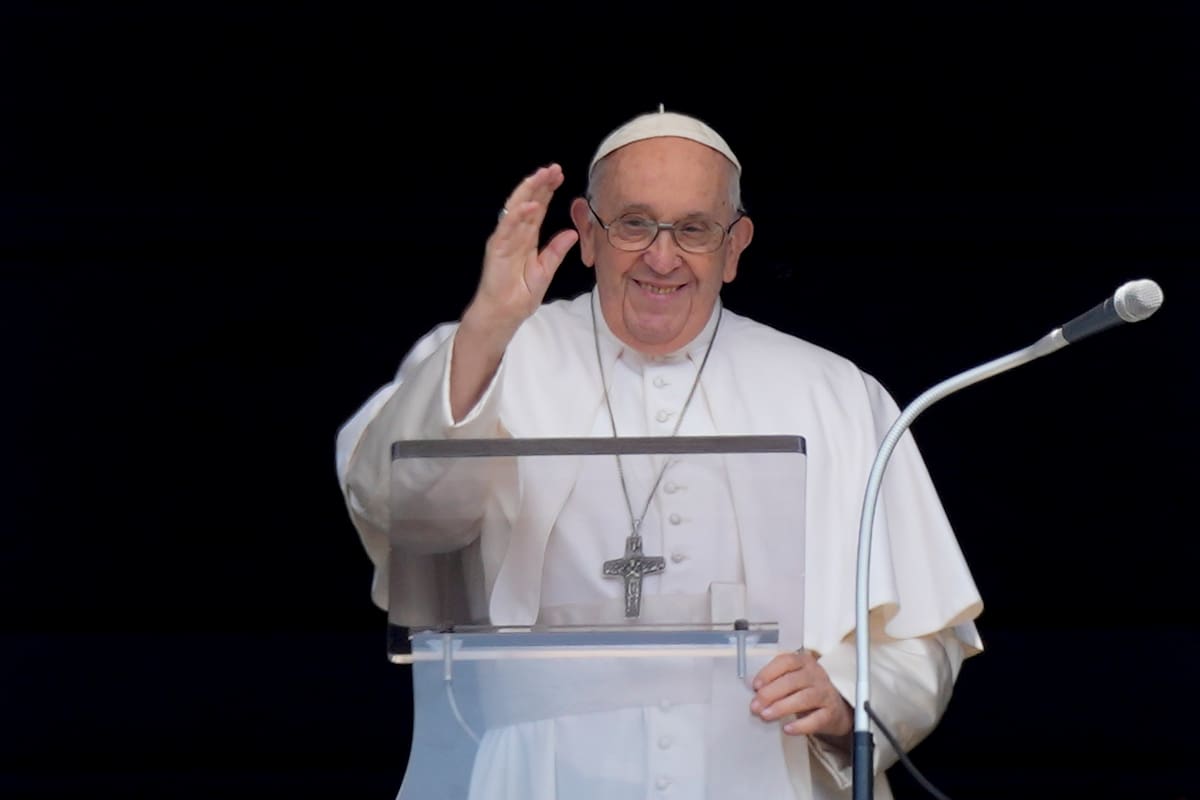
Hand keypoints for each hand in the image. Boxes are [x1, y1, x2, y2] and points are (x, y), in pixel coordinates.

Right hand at [465, 163, 578, 336]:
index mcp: (527, 238)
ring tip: (542, 175)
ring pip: (516, 208)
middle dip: (540, 184)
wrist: (505, 313)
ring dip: (529, 191)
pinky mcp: (497, 249)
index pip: (538, 208)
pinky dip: (518, 215)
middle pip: (528, 202)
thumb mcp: (546, 270)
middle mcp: (515, 234)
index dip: (548, 191)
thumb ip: (557, 251)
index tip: (560, 176)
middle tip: (554, 168)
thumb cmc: (521, 294)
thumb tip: (572, 233)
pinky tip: (531, 204)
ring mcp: (504, 239)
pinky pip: (508, 228)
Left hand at [750, 650, 852, 739]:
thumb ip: (776, 681)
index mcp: (804, 662)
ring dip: (781, 707)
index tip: (755, 686)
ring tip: (765, 716)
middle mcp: (816, 675)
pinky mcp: (831, 714)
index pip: (786, 662)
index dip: (769, 672)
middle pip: (792, 681)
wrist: (834, 709)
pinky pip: (816, 720)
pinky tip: (787, 729)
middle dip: (770, 693)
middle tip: (755, 706)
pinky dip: (800, 725)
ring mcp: (825, 693)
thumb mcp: (793, 679)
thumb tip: (754, 692)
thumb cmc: (806, 691)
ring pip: (803, 698)